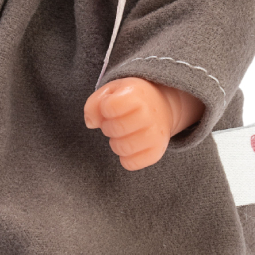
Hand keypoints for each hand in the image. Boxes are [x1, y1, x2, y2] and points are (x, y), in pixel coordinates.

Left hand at [83, 78, 204, 170]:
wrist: (162, 107)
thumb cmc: (132, 99)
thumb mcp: (112, 91)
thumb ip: (94, 103)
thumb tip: (91, 123)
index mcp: (137, 94)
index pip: (109, 107)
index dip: (105, 109)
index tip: (112, 107)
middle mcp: (149, 114)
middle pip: (114, 130)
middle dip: (109, 127)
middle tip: (117, 122)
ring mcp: (155, 135)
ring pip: (121, 149)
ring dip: (116, 143)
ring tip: (124, 133)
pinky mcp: (156, 152)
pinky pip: (130, 163)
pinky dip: (125, 157)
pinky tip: (131, 146)